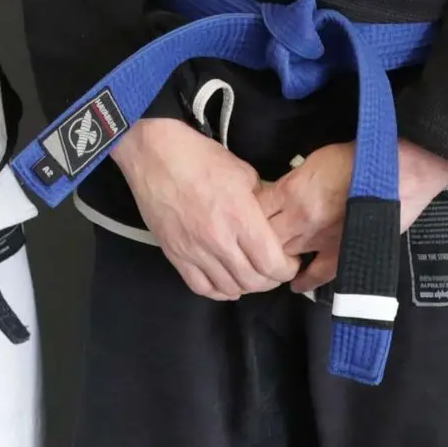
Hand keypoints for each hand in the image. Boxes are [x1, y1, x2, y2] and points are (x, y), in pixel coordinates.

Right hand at [112, 116, 298, 299]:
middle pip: (253, 281)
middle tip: (276, 271)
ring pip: (228, 288)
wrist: (156, 156)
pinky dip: (218, 291)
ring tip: (253, 276)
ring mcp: (195, 252)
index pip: (271, 263)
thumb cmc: (201, 158)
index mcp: (241, 218)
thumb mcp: (244, 172)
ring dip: (246, 287)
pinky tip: (227, 283)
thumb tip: (272, 217)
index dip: (286, 269)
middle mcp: (219, 241)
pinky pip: (201, 287)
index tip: (291, 263)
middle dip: (271, 280)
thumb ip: (260, 200)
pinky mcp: (175, 256)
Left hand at [256, 138, 447, 293]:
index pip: (254, 212)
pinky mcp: (342, 253)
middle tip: (252, 243)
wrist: (399, 168)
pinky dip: (303, 281)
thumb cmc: (359, 156)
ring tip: (269, 262)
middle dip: (256, 240)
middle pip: (264, 238)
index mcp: (292, 191)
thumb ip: (292, 181)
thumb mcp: (315, 159)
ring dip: (275, 259)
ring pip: (284, 257)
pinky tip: (296, 284)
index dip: (246, 217)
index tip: (246, 219)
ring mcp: (320, 240)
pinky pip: (316, 274)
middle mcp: (300, 219)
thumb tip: (277, 196)